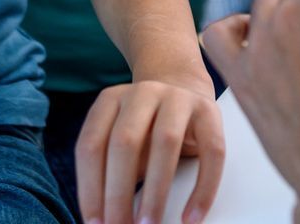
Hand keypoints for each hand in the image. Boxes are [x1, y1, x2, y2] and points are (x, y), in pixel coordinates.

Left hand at [75, 75, 224, 223]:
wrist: (184, 88)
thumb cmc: (147, 130)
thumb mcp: (124, 144)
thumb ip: (113, 171)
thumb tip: (109, 217)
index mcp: (111, 100)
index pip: (91, 145)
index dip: (89, 188)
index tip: (95, 223)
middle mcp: (143, 93)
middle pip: (124, 142)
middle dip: (118, 193)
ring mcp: (178, 97)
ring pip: (165, 142)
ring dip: (155, 192)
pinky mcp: (209, 110)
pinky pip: (211, 152)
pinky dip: (202, 190)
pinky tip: (191, 217)